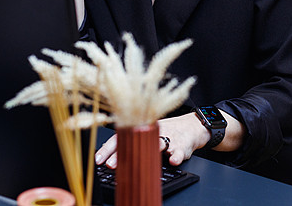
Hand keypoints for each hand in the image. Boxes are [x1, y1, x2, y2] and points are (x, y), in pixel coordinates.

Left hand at [95, 113, 209, 168]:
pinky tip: (172, 160)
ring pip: (158, 143)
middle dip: (123, 153)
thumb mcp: (149, 132)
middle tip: (112, 165)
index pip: (122, 136)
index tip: (98, 159)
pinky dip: (176, 156)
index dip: (108, 148)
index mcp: (144, 128)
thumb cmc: (168, 132)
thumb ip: (133, 142)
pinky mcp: (183, 145)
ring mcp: (169, 138)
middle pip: (136, 141)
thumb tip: (111, 154)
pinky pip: (179, 151)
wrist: (193, 126)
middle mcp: (154, 131)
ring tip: (139, 159)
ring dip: (147, 150)